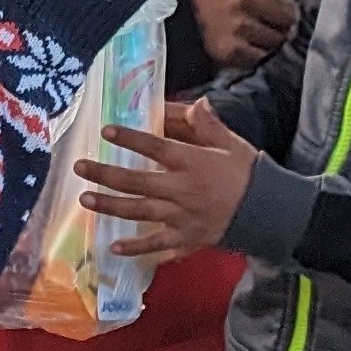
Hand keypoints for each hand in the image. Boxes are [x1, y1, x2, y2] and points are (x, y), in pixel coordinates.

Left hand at [74, 97, 258, 260]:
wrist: (271, 212)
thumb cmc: (250, 174)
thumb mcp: (232, 143)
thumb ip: (208, 125)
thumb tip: (194, 103)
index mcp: (193, 163)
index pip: (156, 148)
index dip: (130, 138)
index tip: (106, 130)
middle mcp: (182, 190)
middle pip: (137, 181)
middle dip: (106, 173)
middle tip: (80, 167)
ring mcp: (182, 217)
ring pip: (139, 212)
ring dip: (110, 206)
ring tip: (85, 200)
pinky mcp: (186, 239)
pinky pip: (157, 245)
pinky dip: (135, 248)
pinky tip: (113, 247)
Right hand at [184, 0, 298, 67]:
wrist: (176, 25)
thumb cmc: (204, 0)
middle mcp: (248, 2)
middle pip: (287, 17)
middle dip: (284, 23)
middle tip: (279, 27)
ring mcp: (242, 28)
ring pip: (276, 40)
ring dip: (274, 42)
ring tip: (265, 42)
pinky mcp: (235, 51)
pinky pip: (260, 57)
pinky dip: (259, 56)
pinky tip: (252, 52)